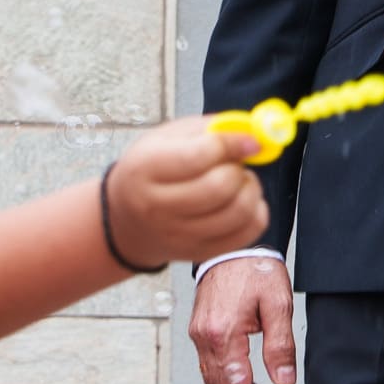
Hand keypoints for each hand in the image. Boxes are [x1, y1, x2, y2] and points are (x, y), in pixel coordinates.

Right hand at [103, 117, 267, 266]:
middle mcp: (156, 207)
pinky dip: (256, 213)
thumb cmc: (153, 169)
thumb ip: (209, 129)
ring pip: (238, 213)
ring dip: (251, 190)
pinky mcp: (197, 253)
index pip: (198, 156)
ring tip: (240, 181)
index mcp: (145, 169)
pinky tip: (243, 200)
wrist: (126, 220)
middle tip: (236, 163)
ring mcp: (177, 235)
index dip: (232, 144)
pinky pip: (245, 235)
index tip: (250, 140)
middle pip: (219, 188)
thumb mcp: (167, 137)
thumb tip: (253, 134)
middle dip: (239, 169)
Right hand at [189, 253, 295, 383]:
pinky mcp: (200, 331)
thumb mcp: (278, 304)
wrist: (232, 246)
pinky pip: (211, 367)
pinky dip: (228, 383)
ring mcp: (199, 335)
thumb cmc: (255, 268)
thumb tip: (283, 382)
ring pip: (214, 381)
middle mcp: (205, 338)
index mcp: (223, 333)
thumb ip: (280, 345)